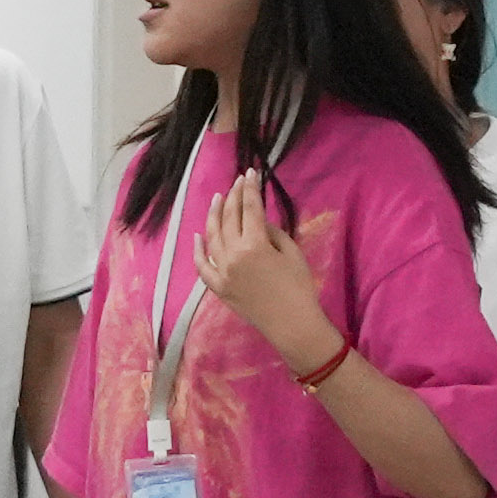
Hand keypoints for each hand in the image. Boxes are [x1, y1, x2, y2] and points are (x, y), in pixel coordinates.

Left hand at [197, 177, 335, 366]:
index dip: (250, 188)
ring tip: (217, 198)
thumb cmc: (299, 287)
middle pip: (229, 218)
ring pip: (212, 236)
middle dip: (233, 196)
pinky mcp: (217, 287)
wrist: (291, 324)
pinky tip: (198, 235)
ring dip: (214, 215)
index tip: (250, 173)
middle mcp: (232, 255)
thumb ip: (272, 232)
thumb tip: (257, 220)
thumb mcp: (291, 253)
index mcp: (254, 244)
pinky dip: (198, 249)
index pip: (250, 208)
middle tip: (237, 182)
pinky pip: (201, 265)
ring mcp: (221, 271)